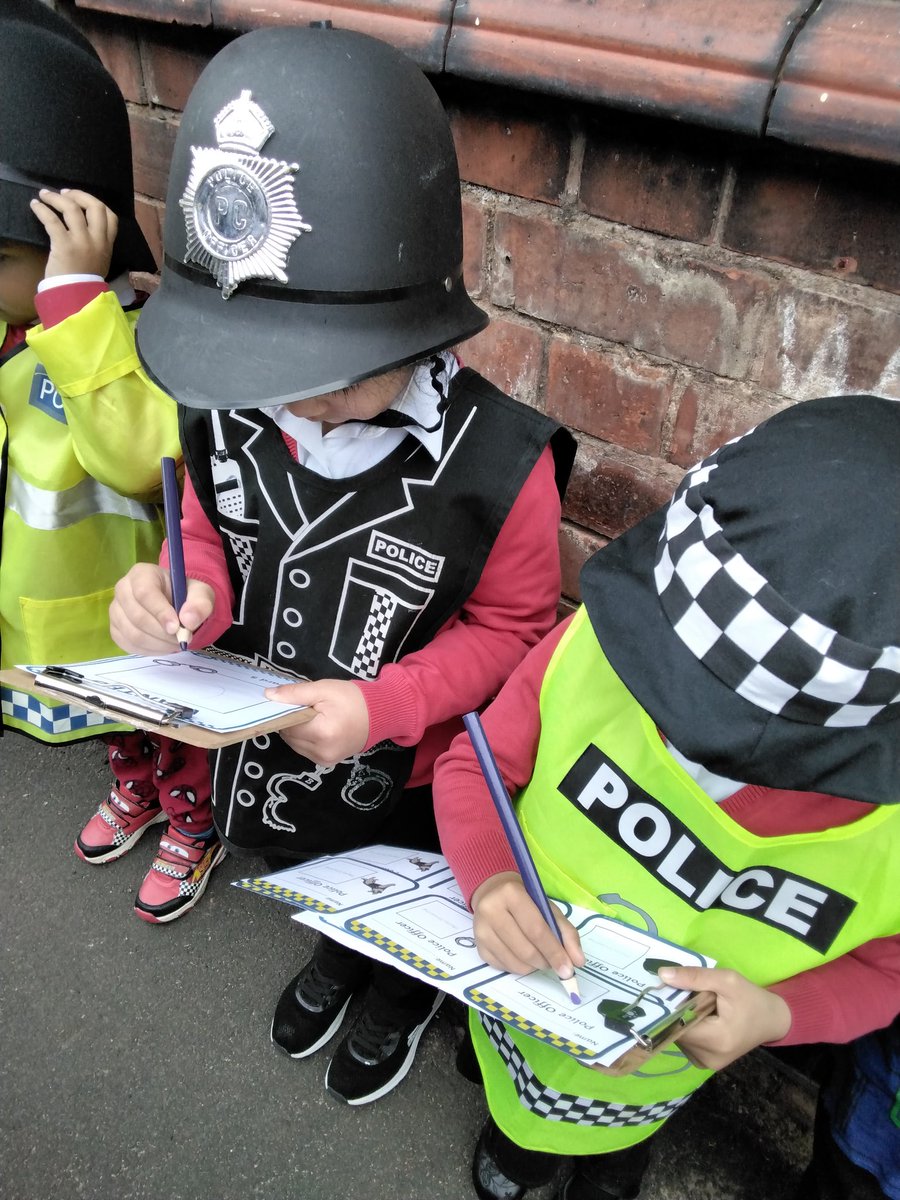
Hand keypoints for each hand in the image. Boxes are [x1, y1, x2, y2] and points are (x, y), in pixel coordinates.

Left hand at [30, 189, 117, 278]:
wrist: (77, 298)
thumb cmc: (85, 283)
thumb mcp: (100, 263)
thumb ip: (98, 246)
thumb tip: (85, 231)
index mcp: (107, 245)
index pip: (111, 216)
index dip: (96, 202)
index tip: (81, 200)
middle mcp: (97, 240)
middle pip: (94, 206)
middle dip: (78, 195)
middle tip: (64, 193)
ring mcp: (82, 242)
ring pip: (72, 209)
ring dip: (56, 198)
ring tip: (45, 194)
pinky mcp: (64, 245)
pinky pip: (52, 220)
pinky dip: (42, 209)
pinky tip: (35, 205)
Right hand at [110, 562, 214, 654]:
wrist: (175, 606)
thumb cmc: (185, 596)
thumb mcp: (201, 594)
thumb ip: (200, 604)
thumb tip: (188, 621)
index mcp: (142, 573)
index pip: (144, 592)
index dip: (160, 612)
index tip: (177, 627)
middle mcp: (123, 589)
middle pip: (137, 616)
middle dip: (163, 632)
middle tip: (182, 638)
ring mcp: (116, 610)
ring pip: (133, 634)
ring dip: (158, 644)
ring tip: (175, 642)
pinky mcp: (115, 629)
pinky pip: (129, 645)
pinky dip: (150, 650)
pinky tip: (163, 645)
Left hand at [264, 678, 369, 764]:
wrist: (380, 714)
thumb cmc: (353, 699)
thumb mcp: (324, 689)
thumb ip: (295, 693)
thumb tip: (268, 696)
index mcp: (321, 733)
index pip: (286, 725)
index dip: (285, 712)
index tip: (291, 702)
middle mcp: (322, 751)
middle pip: (289, 737)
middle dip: (291, 722)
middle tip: (306, 708)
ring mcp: (325, 760)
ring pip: (295, 745)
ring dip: (297, 732)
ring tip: (314, 718)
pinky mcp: (327, 763)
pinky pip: (305, 751)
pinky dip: (305, 739)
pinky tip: (318, 728)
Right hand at [470, 872, 584, 982]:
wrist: (493, 892)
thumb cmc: (526, 900)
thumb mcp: (548, 908)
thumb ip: (566, 933)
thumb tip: (577, 961)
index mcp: (511, 893)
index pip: (536, 930)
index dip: (554, 952)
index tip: (568, 969)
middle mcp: (491, 910)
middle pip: (525, 949)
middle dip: (545, 962)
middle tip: (555, 963)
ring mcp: (481, 930)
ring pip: (515, 962)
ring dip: (534, 967)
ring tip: (540, 957)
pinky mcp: (478, 946)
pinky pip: (504, 967)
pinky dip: (520, 967)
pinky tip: (523, 956)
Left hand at [658, 965, 791, 1071]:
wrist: (772, 1020)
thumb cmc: (752, 999)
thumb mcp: (727, 980)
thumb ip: (694, 977)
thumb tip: (663, 974)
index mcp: (715, 1040)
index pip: (676, 1023)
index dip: (669, 1004)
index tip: (668, 987)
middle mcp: (707, 1058)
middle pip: (675, 1030)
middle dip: (675, 1009)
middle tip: (682, 991)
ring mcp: (705, 1064)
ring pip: (678, 1036)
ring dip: (681, 1018)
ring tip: (694, 1003)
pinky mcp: (704, 1063)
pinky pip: (686, 1041)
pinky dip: (687, 1026)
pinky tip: (698, 1015)